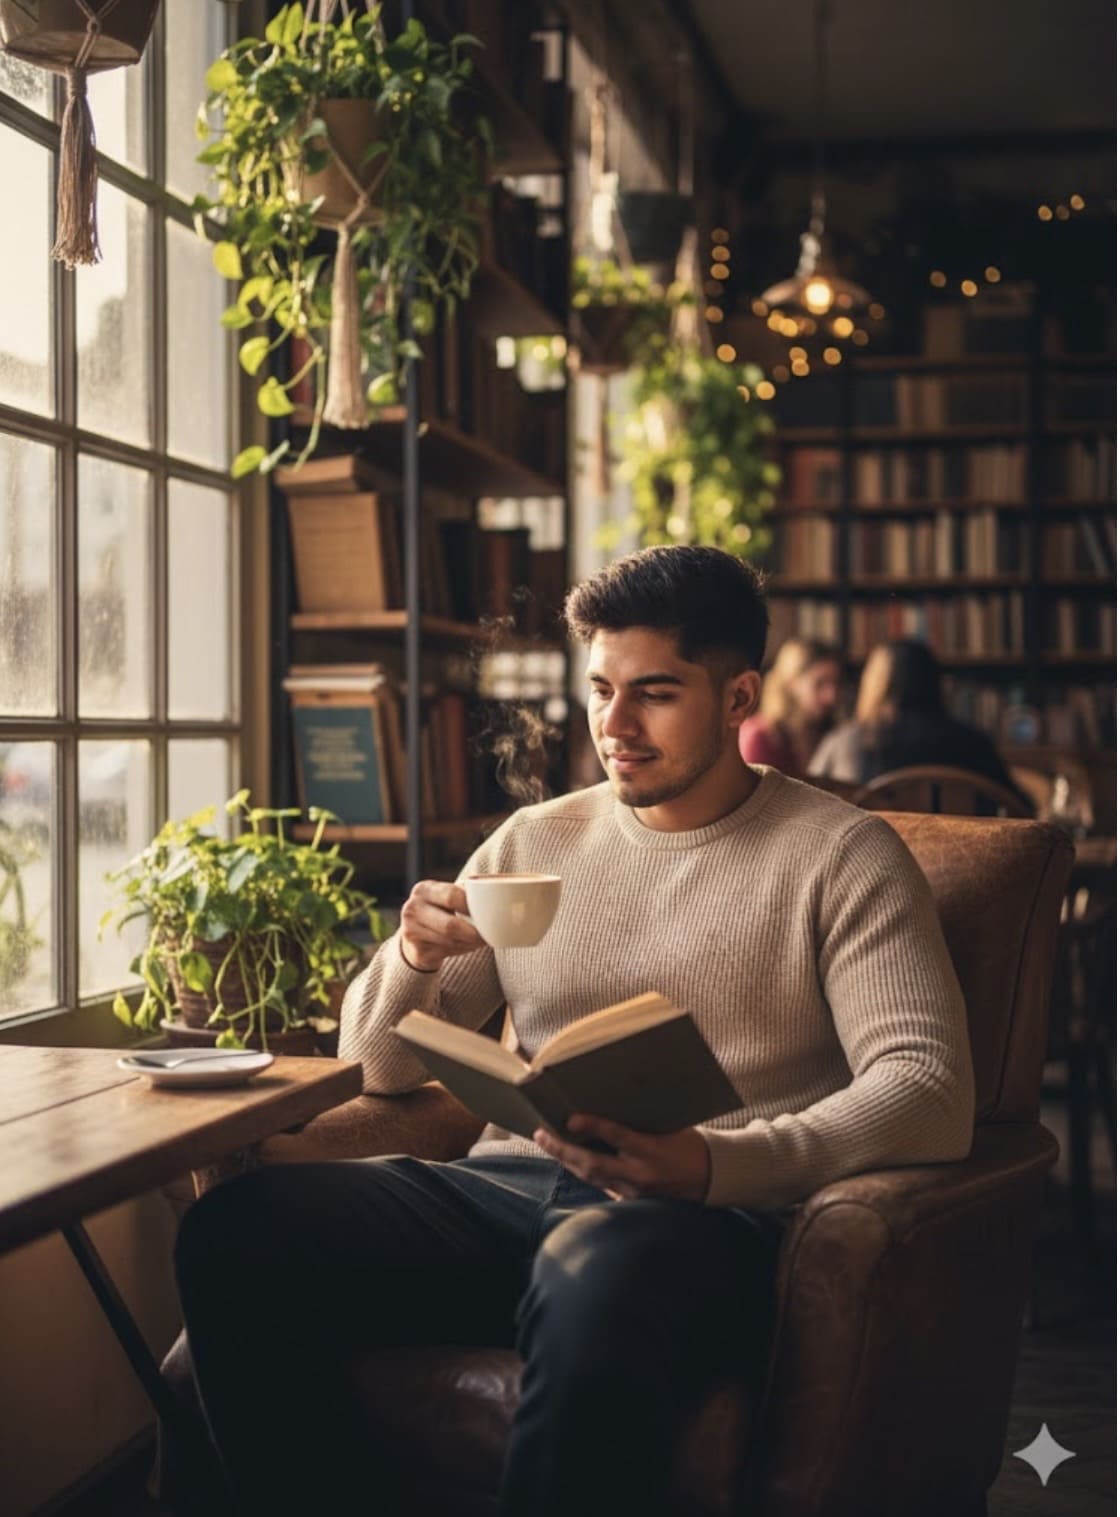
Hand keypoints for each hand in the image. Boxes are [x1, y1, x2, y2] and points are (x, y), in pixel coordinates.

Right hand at [399, 881, 485, 971]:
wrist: (414, 935)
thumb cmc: (440, 910)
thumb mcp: (445, 896)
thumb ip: (464, 893)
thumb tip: (495, 897)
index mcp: (423, 890)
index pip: (452, 896)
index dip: (472, 906)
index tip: (488, 912)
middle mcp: (412, 909)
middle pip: (450, 925)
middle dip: (473, 932)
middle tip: (487, 934)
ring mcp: (411, 931)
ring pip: (450, 941)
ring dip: (470, 943)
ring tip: (480, 939)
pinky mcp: (417, 952)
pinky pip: (447, 952)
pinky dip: (462, 950)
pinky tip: (467, 945)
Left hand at [533, 1115, 711, 1202]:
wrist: (712, 1179)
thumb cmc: (691, 1145)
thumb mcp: (670, 1127)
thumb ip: (639, 1123)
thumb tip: (609, 1107)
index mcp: (651, 1150)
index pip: (616, 1136)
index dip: (591, 1126)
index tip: (570, 1118)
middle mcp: (640, 1174)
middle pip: (592, 1163)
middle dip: (562, 1150)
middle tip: (541, 1134)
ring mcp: (634, 1191)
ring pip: (592, 1177)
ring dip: (568, 1161)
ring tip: (549, 1144)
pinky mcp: (632, 1201)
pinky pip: (603, 1185)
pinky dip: (585, 1172)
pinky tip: (572, 1162)